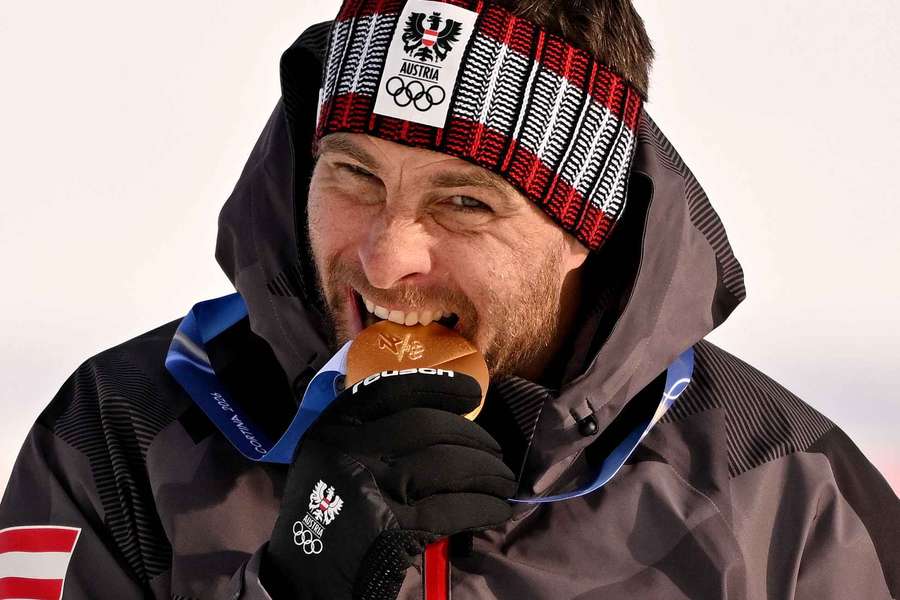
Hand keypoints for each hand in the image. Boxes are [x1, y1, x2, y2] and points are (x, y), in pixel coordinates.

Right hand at [264, 369, 515, 599]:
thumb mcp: (332, 459)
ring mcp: (367, 486)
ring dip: (487, 473)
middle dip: (474, 438)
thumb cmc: (325, 515)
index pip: (391, 390)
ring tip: (503, 482)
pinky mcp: (387, 527)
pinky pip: (450, 508)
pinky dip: (481, 507)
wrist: (300, 580)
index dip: (438, 387)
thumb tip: (446, 419)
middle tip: (498, 454)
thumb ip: (370, 433)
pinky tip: (495, 510)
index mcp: (333, 427)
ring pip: (445, 464)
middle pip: (427, 426)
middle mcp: (346, 448)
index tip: (473, 394)